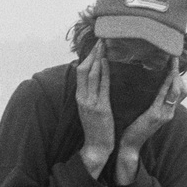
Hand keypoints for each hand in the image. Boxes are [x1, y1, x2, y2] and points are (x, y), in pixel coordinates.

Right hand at [75, 41, 114, 177]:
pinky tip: (107, 62)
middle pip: (83, 70)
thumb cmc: (96, 128)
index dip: (87, 57)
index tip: (95, 45)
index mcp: (79, 97)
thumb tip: (97, 79)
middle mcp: (82, 97)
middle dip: (91, 53)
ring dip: (97, 58)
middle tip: (100, 39)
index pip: (80, 72)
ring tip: (103, 45)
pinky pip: (102, 86)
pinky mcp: (100, 108)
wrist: (96, 147)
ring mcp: (90, 102)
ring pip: (91, 75)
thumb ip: (92, 94)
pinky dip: (103, 72)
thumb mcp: (90, 109)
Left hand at [114, 57, 186, 183]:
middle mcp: (169, 112)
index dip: (179, 76)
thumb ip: (149, 101)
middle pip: (182, 89)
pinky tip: (168, 73)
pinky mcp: (155, 115)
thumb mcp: (144, 113)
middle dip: (179, 73)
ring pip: (176, 91)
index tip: (174, 61)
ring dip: (175, 74)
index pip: (180, 91)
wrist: (128, 146)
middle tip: (174, 56)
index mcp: (166, 111)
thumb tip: (145, 85)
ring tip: (172, 59)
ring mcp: (164, 114)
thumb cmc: (133, 128)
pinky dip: (167, 84)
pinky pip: (164, 96)